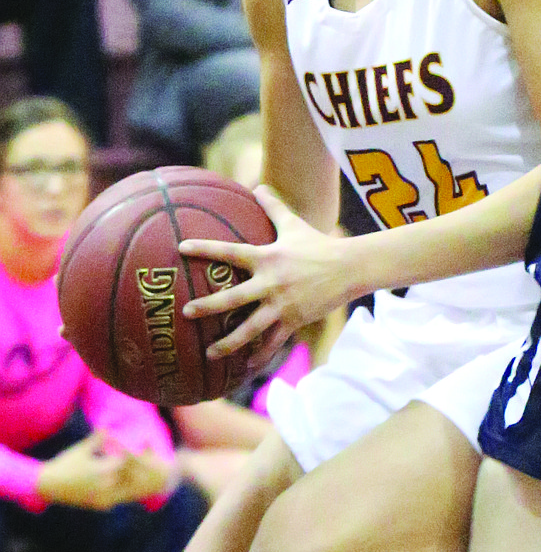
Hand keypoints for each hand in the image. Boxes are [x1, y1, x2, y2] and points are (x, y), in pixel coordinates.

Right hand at [36, 433, 163, 510]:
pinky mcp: (96, 505)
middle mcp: (103, 486)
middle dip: (137, 469)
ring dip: (131, 482)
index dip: (136, 454)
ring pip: (124, 491)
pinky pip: (115, 499)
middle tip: (149, 460)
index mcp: (102, 470)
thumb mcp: (83, 448)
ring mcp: (100, 498)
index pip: (126, 462)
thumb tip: (109, 423)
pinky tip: (125, 484)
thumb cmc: (65, 463)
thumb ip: (99, 437)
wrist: (49, 485)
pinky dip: (122, 491)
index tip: (145, 446)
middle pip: (129, 477)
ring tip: (140, 473)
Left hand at [179, 185, 352, 359]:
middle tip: (186, 312)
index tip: (181, 247)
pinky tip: (246, 367)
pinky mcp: (293, 321)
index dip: (205, 248)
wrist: (348, 267)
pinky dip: (259, 356)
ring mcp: (282, 304)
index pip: (231, 252)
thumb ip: (274, 206)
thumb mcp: (294, 224)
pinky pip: (272, 343)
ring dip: (228, 343)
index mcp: (267, 258)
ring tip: (210, 353)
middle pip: (233, 298)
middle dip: (208, 306)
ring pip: (250, 328)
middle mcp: (271, 282)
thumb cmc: (317, 244)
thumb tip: (259, 185)